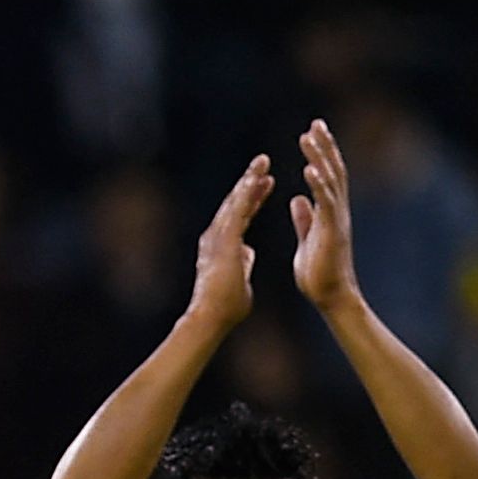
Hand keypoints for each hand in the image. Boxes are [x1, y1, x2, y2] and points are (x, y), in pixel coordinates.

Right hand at [192, 154, 274, 327]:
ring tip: (262, 161)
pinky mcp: (224, 240)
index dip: (253, 198)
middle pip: (235, 203)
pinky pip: (237, 211)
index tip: (265, 183)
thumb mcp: (239, 277)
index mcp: (222, 246)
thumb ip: (243, 262)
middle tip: (263, 161)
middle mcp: (215, 237)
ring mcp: (217, 237)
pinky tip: (257, 179)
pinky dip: (248, 194)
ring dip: (249, 180)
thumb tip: (248, 252)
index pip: (240, 216)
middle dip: (249, 181)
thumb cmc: (225, 306)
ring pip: (235, 202)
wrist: (212, 317)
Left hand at [292, 118, 361, 313]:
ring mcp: (336, 218)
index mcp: (328, 212)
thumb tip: (297, 200)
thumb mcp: (308, 238)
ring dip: (320, 157)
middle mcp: (336, 210)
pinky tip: (310, 168)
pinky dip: (318, 184)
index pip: (326, 175)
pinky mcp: (331, 230)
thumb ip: (304, 218)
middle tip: (315, 123)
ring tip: (310, 136)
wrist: (330, 295)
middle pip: (333, 170)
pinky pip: (326, 202)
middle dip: (324, 146)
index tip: (312, 132)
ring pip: (330, 180)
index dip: (320, 153)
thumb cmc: (319, 271)